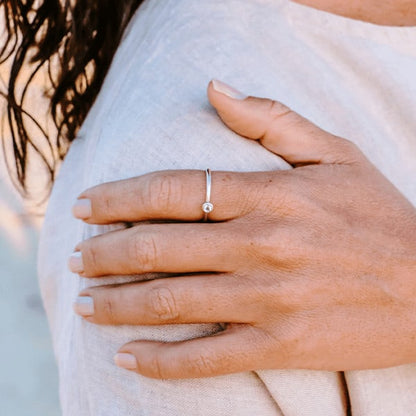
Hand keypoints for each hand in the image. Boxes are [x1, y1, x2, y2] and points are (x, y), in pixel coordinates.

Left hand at [69, 80, 415, 378]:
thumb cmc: (380, 216)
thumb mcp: (336, 153)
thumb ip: (272, 119)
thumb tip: (214, 88)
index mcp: (270, 196)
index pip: (173, 191)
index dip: (119, 199)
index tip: (86, 207)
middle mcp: (262, 245)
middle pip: (160, 247)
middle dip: (106, 253)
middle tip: (77, 258)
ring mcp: (269, 300)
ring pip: (172, 302)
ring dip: (119, 304)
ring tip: (86, 302)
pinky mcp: (282, 346)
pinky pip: (206, 358)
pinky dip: (161, 361)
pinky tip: (128, 356)